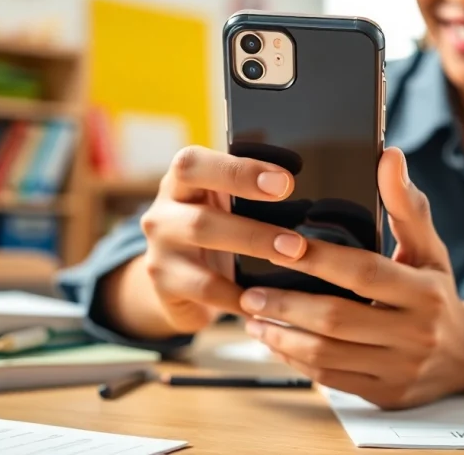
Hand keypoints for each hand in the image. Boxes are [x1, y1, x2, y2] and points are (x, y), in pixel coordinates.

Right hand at [134, 145, 305, 333]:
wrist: (174, 282)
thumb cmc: (214, 231)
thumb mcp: (222, 206)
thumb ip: (249, 192)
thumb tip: (303, 190)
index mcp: (182, 181)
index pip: (196, 163)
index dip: (239, 170)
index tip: (285, 183)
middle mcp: (164, 209)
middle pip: (200, 209)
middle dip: (252, 219)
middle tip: (295, 239)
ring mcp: (159, 247)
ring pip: (201, 240)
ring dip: (252, 245)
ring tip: (292, 255)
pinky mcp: (164, 281)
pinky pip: (205, 288)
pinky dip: (239, 294)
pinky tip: (268, 300)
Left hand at [238, 148, 463, 409]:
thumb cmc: (438, 292)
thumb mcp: (430, 248)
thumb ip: (406, 205)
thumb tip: (390, 157)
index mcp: (424, 292)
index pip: (364, 272)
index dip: (319, 259)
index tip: (280, 244)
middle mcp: (415, 334)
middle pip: (338, 319)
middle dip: (287, 304)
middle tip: (250, 290)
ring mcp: (399, 370)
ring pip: (328, 355)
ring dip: (283, 335)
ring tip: (252, 315)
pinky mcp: (384, 394)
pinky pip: (331, 380)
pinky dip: (296, 361)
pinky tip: (275, 341)